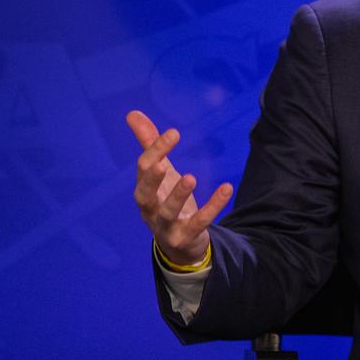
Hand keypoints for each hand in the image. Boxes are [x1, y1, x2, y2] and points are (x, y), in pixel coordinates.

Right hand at [127, 109, 233, 265]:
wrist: (179, 245)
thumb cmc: (166, 201)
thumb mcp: (159, 173)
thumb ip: (148, 144)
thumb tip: (132, 113)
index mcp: (143, 190)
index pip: (143, 169)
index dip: (156, 151)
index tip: (175, 133)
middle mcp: (149, 210)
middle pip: (145, 195)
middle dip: (152, 181)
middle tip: (163, 164)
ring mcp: (166, 226)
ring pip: (168, 213)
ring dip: (178, 196)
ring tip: (191, 177)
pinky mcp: (185, 238)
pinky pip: (199, 223)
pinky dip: (212, 207)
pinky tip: (227, 188)